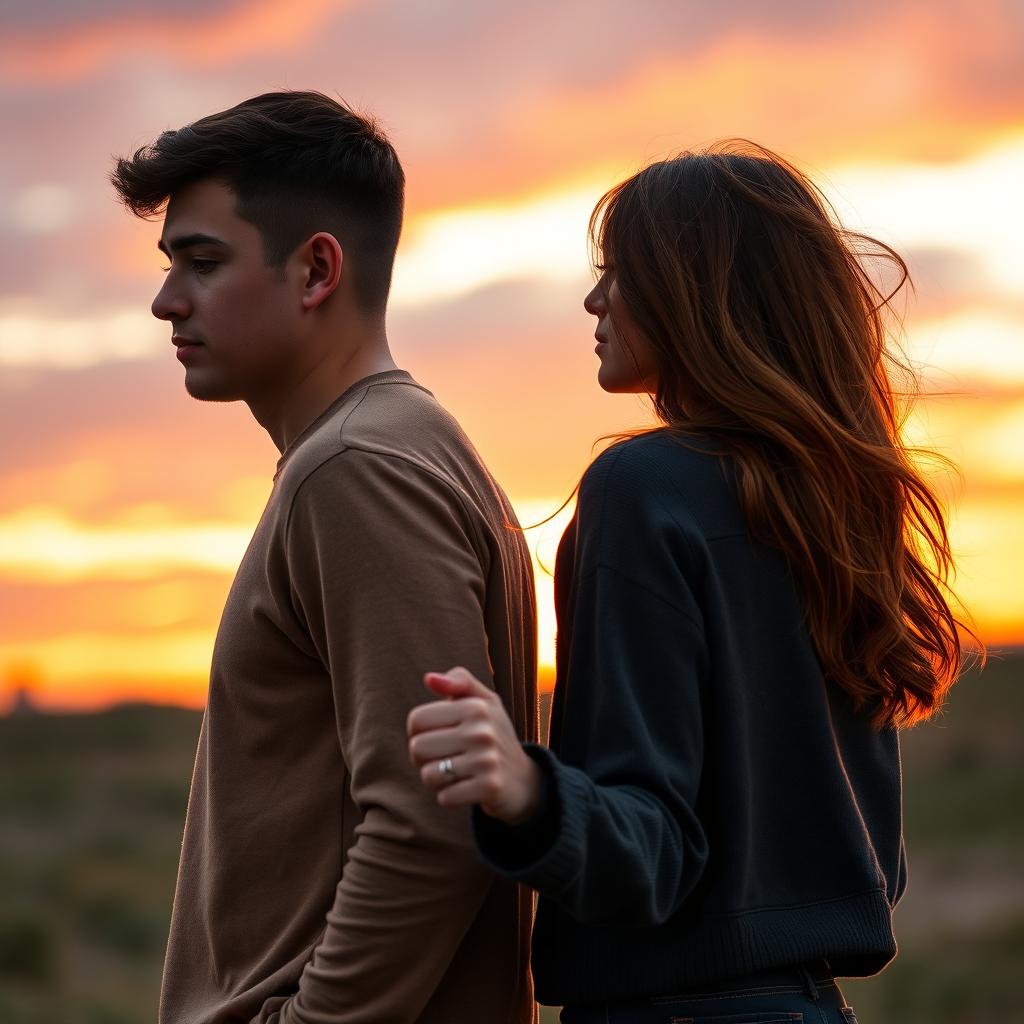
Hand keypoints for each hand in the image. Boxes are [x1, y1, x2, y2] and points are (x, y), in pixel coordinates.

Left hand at [407, 667, 541, 823]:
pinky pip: (444, 798)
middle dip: (424, 759)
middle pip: (417, 748)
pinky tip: (466, 788)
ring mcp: (487, 760)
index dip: (419, 733)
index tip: (437, 737)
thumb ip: (458, 682)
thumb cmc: (493, 736)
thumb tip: (429, 678)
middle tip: (445, 758)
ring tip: (456, 773)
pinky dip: (450, 797)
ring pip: (429, 775)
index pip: (417, 720)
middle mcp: (482, 731)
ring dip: (437, 779)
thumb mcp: (483, 702)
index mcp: (476, 706)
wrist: (523, 779)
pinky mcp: (490, 787)